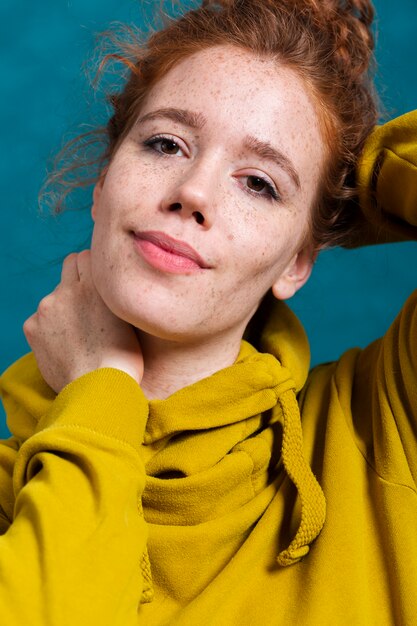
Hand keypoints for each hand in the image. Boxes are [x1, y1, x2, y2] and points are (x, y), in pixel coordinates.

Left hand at [23, 250, 143, 392]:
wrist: (99, 388)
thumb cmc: (124, 359)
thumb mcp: (128, 316)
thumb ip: (113, 296)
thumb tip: (109, 288)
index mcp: (96, 284)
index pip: (88, 255)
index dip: (95, 270)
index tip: (101, 285)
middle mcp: (68, 288)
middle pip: (70, 264)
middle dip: (77, 278)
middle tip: (88, 304)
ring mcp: (47, 307)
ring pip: (54, 294)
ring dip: (63, 305)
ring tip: (79, 334)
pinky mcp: (32, 326)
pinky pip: (40, 317)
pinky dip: (49, 327)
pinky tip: (64, 345)